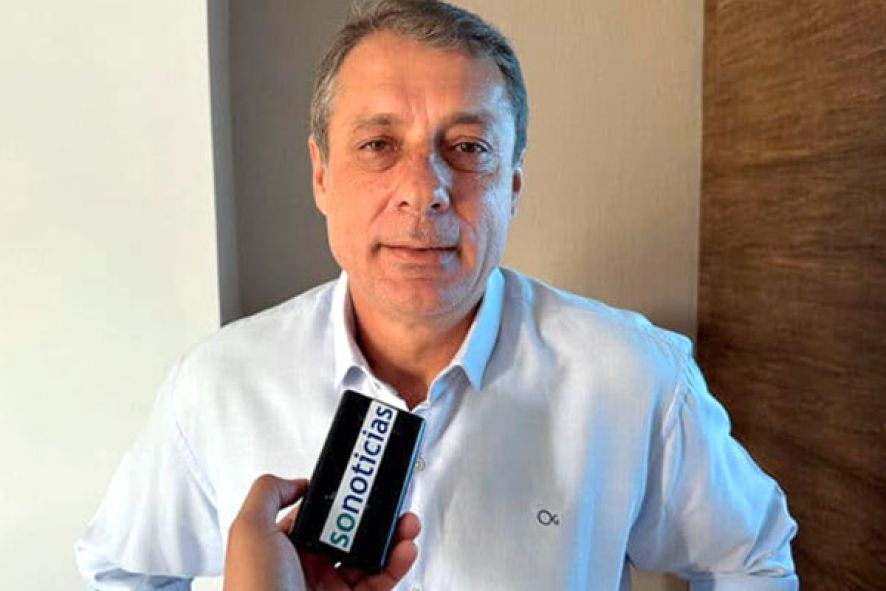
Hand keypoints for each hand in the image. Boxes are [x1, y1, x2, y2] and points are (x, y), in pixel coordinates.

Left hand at [224, 474, 420, 590]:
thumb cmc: (253, 590)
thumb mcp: (248, 530)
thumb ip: (268, 494)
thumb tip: (295, 481)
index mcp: (282, 546)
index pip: (317, 514)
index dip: (339, 499)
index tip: (359, 485)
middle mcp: (307, 566)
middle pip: (349, 532)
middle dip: (374, 516)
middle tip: (390, 504)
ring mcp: (330, 587)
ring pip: (370, 555)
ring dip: (393, 537)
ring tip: (406, 524)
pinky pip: (381, 581)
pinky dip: (397, 564)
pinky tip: (404, 550)